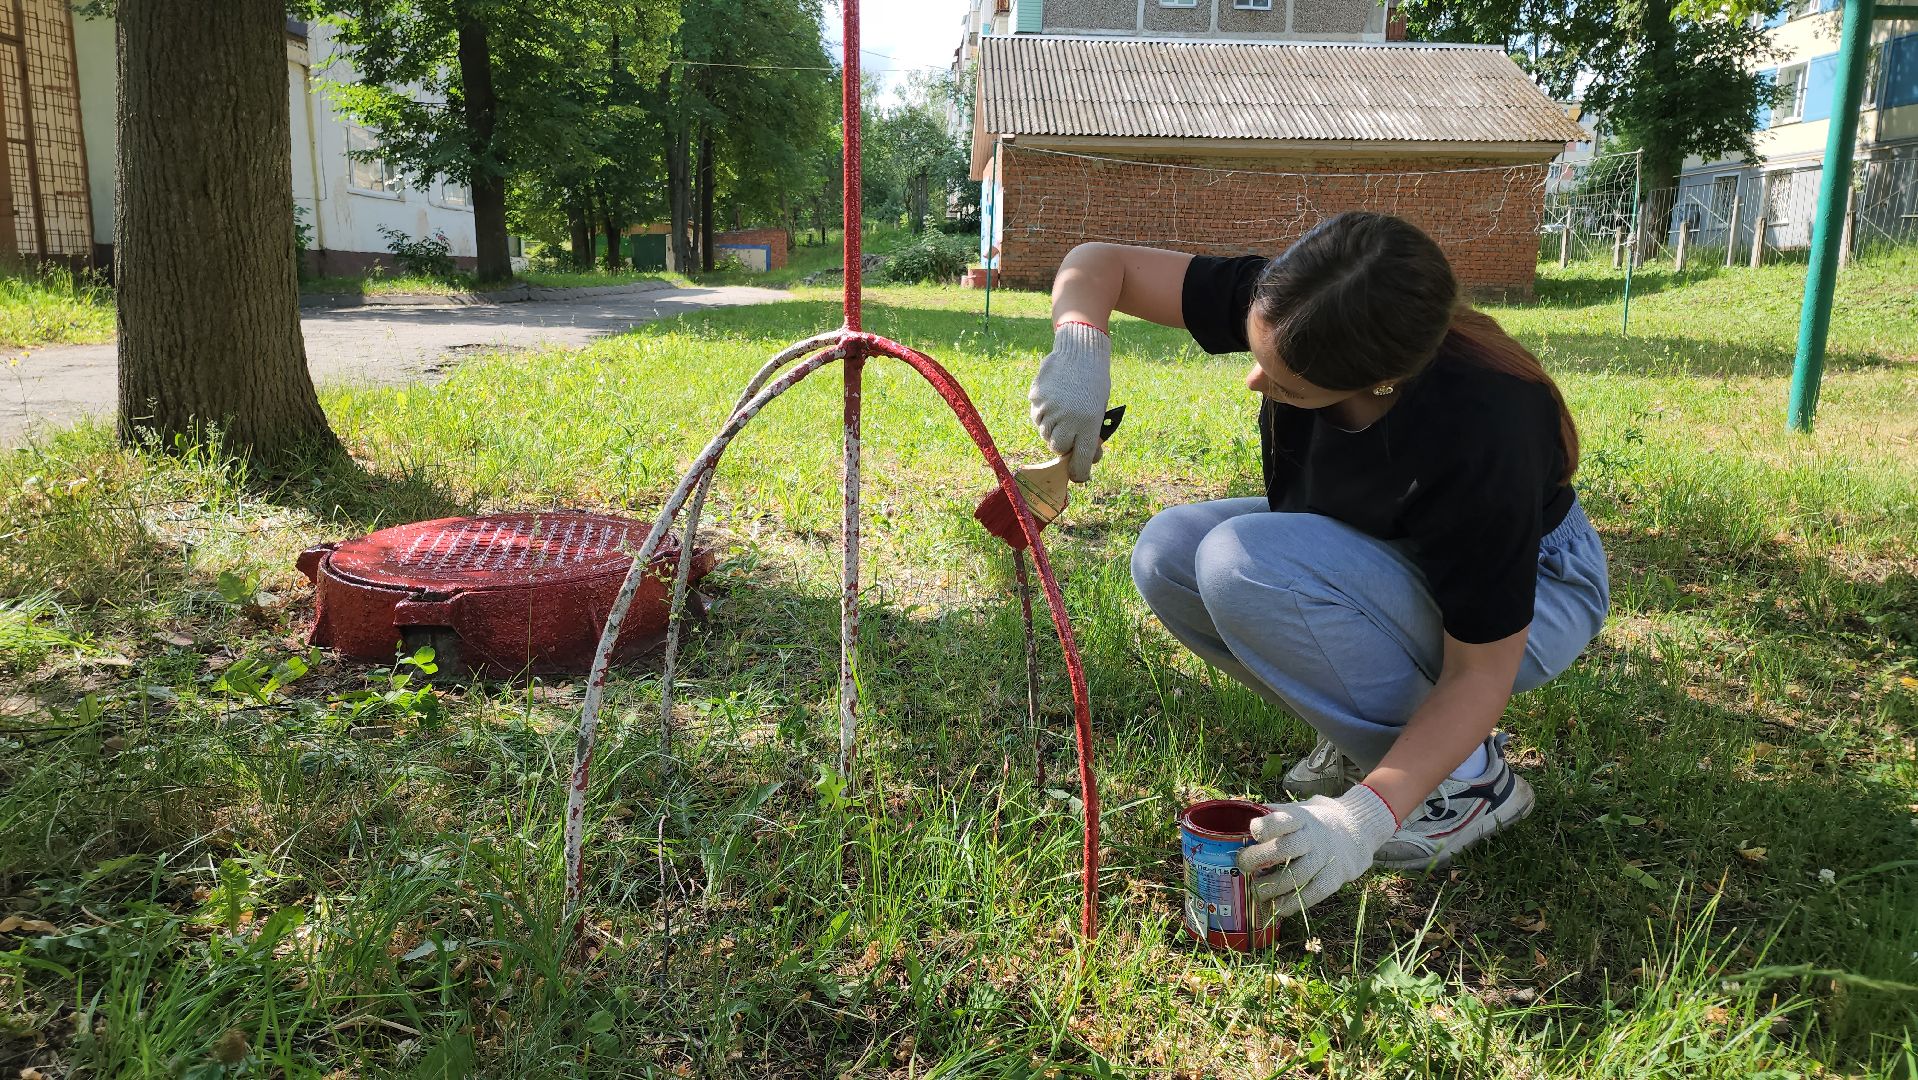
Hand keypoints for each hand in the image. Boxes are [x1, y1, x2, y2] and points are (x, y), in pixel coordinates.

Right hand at [1027, 322, 1111, 482]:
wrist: (1080, 351)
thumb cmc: (1094, 382)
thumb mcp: (1099, 408)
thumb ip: (1092, 434)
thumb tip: (1090, 458)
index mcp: (1089, 425)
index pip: (1081, 461)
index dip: (1079, 472)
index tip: (1078, 474)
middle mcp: (1068, 420)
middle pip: (1058, 449)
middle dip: (1064, 446)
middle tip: (1070, 435)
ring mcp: (1049, 409)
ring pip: (1045, 433)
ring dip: (1052, 430)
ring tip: (1062, 413)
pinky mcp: (1036, 398)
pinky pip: (1037, 416)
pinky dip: (1043, 414)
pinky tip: (1053, 400)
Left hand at [1237, 785, 1398, 917]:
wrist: (1356, 831)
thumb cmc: (1313, 822)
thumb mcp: (1297, 810)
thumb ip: (1272, 813)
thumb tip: (1236, 809)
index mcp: (1301, 817)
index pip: (1284, 819)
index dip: (1267, 826)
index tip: (1253, 832)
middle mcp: (1313, 837)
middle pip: (1286, 848)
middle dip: (1260, 858)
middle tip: (1243, 864)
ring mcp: (1325, 858)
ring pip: (1297, 875)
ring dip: (1272, 887)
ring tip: (1255, 891)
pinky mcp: (1333, 877)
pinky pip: (1313, 893)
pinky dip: (1293, 903)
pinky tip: (1276, 908)